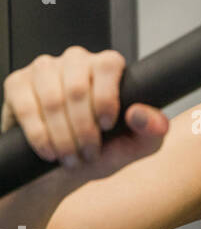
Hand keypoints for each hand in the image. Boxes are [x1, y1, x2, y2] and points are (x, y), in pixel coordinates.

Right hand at [1, 45, 168, 182]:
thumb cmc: (103, 150)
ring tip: (70, 156)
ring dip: (62, 136)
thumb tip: (141, 114)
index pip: (108, 66)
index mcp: (108, 66)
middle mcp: (76, 60)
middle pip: (78, 89)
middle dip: (83, 129)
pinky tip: (49, 151)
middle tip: (88, 153)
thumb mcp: (137, 145)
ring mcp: (44, 69)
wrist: (63, 168)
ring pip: (53, 100)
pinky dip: (39, 135)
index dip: (106, 98)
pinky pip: (26, 107)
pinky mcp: (17, 83)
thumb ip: (153, 129)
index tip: (106, 126)